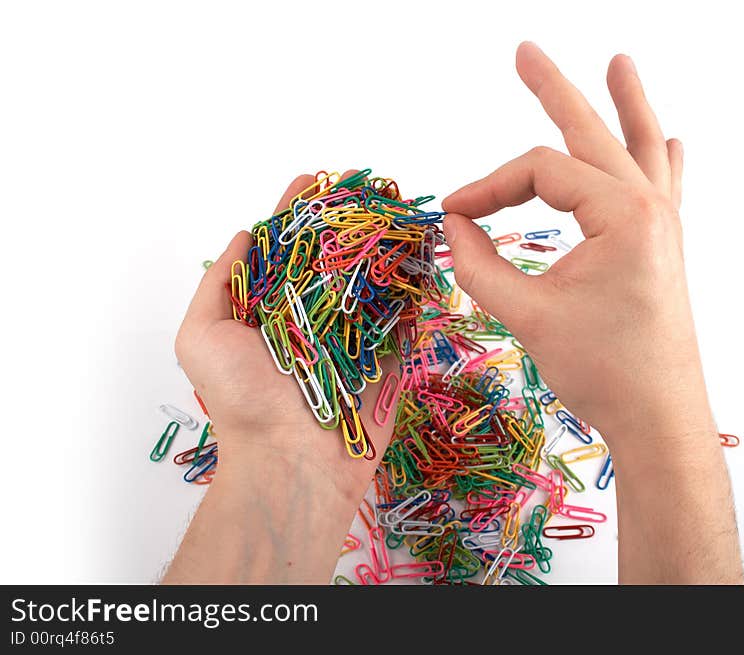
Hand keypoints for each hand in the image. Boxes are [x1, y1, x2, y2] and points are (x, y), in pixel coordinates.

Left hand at [174, 170, 394, 505]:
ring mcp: (353, 337)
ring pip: (373, 282)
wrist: (290, 461)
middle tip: (369, 187)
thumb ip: (219, 284)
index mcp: (271, 308)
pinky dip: (415, 288)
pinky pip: (405, 318)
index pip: (287, 248)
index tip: (312, 178)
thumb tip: (244, 237)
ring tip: (399, 210)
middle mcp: (314, 317)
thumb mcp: (201, 336)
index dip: (298, 212)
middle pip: (335, 257)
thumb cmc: (241, 401)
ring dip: (386, 246)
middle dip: (351, 220)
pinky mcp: (388, 359)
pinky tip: (423, 255)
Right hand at [443, 42, 712, 450]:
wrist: (658, 417)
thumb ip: (480, 265)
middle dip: (555, 91)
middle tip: (525, 51)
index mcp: (623, 214)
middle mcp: (651, 208)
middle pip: (593, 134)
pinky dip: (660, 156)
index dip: (490, 186)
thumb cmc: (599, 370)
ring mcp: (664, 225)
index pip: (542, 173)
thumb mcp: (527, 315)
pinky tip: (669, 137)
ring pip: (640, 148)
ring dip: (627, 104)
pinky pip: (665, 186)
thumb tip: (453, 224)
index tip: (453, 213)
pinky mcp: (664, 247)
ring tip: (619, 61)